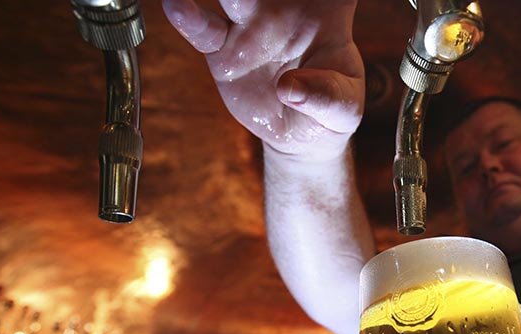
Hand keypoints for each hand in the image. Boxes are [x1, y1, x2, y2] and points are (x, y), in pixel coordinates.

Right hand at [162, 0, 364, 159]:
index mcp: (326, 14)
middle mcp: (285, 12)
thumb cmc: (330, 110)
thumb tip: (289, 88)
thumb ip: (326, 96)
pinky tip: (176, 5)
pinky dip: (189, 17)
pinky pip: (204, 30)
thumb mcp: (344, 109)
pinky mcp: (224, 51)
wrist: (301, 133)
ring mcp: (252, 28)